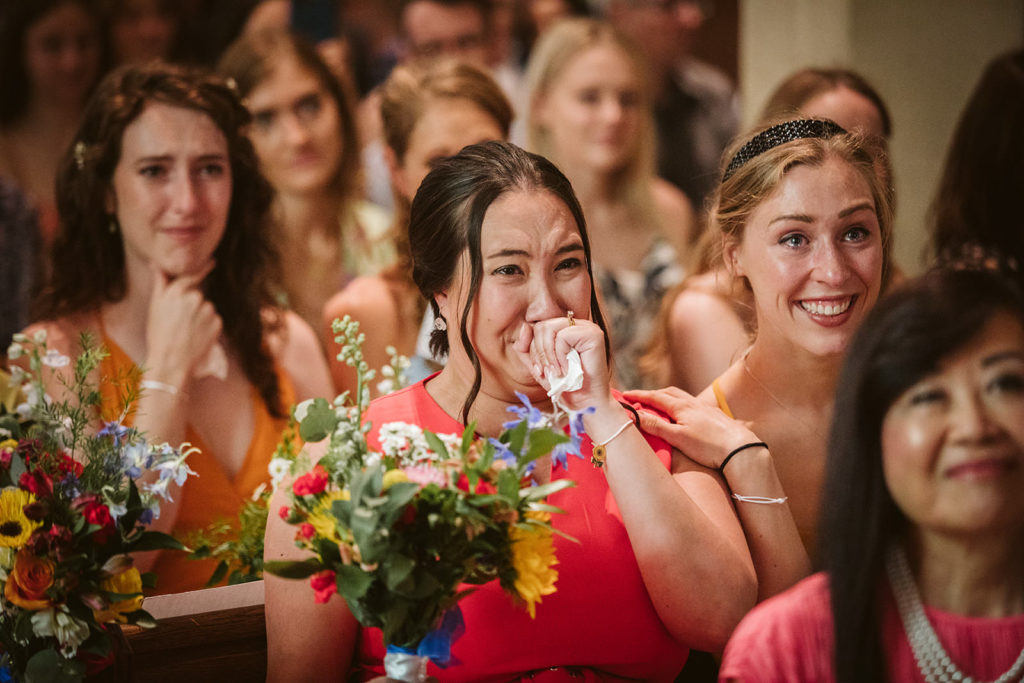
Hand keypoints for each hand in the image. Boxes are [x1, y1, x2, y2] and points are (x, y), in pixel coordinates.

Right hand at [144, 262, 221, 387]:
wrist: (171, 361)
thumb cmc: (159, 335)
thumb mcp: (155, 307)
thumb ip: (160, 284)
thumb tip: (157, 265)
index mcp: (177, 291)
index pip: (192, 276)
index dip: (203, 268)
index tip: (212, 262)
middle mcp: (195, 297)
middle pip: (197, 296)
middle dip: (192, 305)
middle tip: (180, 322)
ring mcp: (208, 309)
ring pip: (206, 308)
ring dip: (200, 316)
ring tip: (187, 331)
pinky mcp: (217, 322)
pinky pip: (213, 320)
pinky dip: (208, 326)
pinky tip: (197, 336)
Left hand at [513, 314, 613, 412]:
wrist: (584, 402)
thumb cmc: (564, 384)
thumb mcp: (538, 364)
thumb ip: (526, 347)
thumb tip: (524, 326)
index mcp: (565, 328)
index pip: (538, 327)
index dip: (532, 348)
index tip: (539, 370)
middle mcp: (576, 324)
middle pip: (542, 326)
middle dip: (539, 353)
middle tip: (546, 372)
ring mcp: (586, 327)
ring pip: (549, 328)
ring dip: (548, 355)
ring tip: (556, 372)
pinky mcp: (593, 334)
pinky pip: (563, 337)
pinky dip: (560, 356)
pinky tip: (567, 369)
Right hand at [623, 387, 760, 469]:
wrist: (740, 450)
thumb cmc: (708, 446)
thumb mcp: (677, 437)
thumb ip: (656, 425)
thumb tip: (635, 415)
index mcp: (681, 407)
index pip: (655, 397)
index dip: (638, 395)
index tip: (623, 395)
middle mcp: (693, 403)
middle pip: (668, 392)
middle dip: (652, 394)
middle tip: (639, 398)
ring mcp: (705, 409)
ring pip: (682, 397)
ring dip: (667, 397)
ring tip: (658, 404)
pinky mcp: (714, 416)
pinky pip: (692, 404)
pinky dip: (680, 405)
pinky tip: (683, 415)